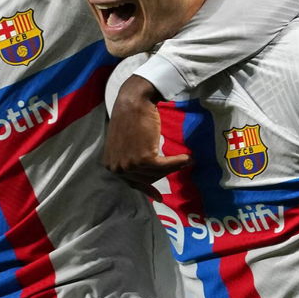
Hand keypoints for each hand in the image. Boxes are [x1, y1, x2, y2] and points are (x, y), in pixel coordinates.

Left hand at [105, 75, 190, 197]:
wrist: (133, 101)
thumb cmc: (130, 117)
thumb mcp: (124, 143)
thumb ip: (130, 159)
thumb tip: (145, 172)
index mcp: (110, 165)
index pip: (132, 183)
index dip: (147, 189)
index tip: (158, 196)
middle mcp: (118, 168)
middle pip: (146, 179)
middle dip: (163, 175)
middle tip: (179, 166)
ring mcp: (130, 165)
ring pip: (158, 173)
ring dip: (174, 167)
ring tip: (187, 159)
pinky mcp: (144, 159)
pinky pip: (166, 166)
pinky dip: (178, 162)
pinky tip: (187, 158)